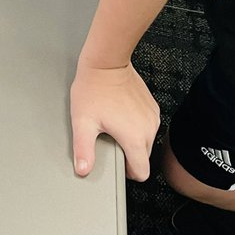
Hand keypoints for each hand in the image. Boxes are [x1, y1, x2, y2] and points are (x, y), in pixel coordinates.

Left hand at [71, 60, 159, 180]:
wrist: (105, 62)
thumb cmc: (94, 88)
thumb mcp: (83, 122)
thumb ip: (84, 149)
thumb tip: (82, 169)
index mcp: (135, 137)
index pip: (142, 172)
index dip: (128, 172)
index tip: (117, 164)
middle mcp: (149, 128)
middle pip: (144, 157)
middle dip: (128, 154)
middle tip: (109, 139)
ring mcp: (152, 116)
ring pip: (147, 140)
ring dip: (133, 139)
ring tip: (114, 124)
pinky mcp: (152, 106)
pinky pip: (147, 125)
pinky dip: (137, 125)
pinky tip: (121, 114)